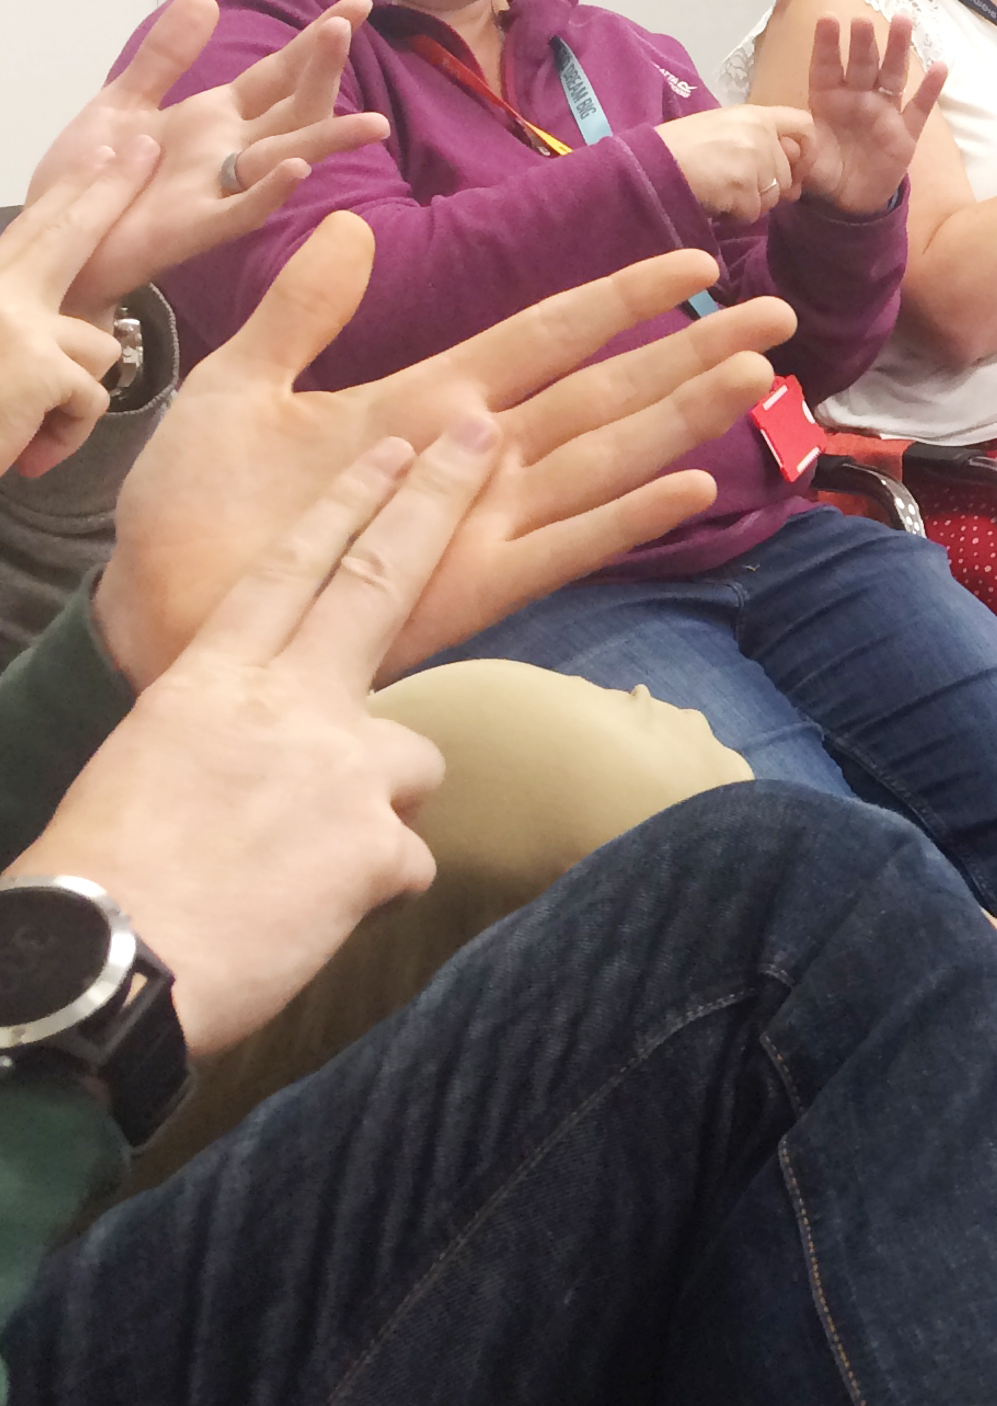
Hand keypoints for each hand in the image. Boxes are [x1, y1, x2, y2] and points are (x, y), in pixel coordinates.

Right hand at [0, 141, 161, 476]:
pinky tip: (28, 455)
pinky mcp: (40, 367)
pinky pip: (93, 397)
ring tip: (26, 427)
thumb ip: (16, 322)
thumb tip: (72, 330)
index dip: (70, 195)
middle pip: (65, 231)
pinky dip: (67, 436)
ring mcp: (15, 323)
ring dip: (76, 395)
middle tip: (142, 151)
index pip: (30, 231)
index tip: (102, 159)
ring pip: (99, 345)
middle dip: (108, 190)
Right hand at [24, 432, 482, 1054]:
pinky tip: (309, 919)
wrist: (106, 966)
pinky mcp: (382, 843)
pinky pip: (406, 860)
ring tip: (304, 865)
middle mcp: (289, 703)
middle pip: (379, 582)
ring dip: (381, 807)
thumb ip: (227, 739)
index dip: (348, 504)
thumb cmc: (103, 883)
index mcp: (210, 680)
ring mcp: (344, 766)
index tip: (397, 450)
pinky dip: (371, 890)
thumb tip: (267, 753)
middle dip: (436, 502)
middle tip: (485, 439)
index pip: (290, 570)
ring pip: (414, 761)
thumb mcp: (149, 772)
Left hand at [28, 0, 390, 321]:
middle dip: (322, 71)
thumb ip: (165, 56)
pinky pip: (241, 211)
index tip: (357, 5)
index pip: (280, 73)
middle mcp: (231, 150)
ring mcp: (218, 189)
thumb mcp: (124, 101)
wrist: (55, 238)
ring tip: (373, 124)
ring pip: (286, 159)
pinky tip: (297, 171)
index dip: (315, 40)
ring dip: (328, 141)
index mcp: (217, 117)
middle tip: (346, 29)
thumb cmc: (91, 177)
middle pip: (293, 109)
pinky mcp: (196, 227)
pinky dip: (269, 192)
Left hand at [95, 211, 789, 688]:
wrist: (155, 611)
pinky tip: (691, 487)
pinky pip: (562, 547)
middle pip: (606, 392)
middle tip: (774, 313)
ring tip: (757, 377)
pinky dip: (626, 519)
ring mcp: (481, 523)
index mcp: (427, 398)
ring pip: (606, 459)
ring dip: (682, 420)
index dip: (618, 298)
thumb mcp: (236, 388)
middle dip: (690, 353)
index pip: (547, 334)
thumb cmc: (191, 511)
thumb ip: (301, 313)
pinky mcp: (469, 587)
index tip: (692, 260)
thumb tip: (350, 224)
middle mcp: (476, 458)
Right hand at [656, 106, 814, 223]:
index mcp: (754, 114)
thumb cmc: (676, 147)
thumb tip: (788, 162)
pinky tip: (711, 201)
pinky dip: (733, 215)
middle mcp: (760, 133)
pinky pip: (752, 213)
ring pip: (772, 197)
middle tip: (730, 184)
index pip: (804, 126)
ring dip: (748, 203)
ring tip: (717, 190)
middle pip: (787, 173)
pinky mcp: (744, 187)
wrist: (647, 164)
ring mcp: (754, 160)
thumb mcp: (719, 128)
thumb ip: (756, 138)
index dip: (804, 151)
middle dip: (764, 187)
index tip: (792, 169)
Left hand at [798, 12, 947, 214]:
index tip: (827, 19)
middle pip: (862, 64)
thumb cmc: (825, 170)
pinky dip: (930, 89)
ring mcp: (884, 112)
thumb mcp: (805, 159)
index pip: (827, 67)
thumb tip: (781, 138)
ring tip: (903, 20)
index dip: (827, 44)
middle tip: (863, 20)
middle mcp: (857, 98)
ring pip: (892, 74)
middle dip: (863, 42)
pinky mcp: (905, 133)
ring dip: (898, 48)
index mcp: (828, 99)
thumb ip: (797, 147)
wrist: (850, 199)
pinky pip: (919, 108)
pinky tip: (940, 66)